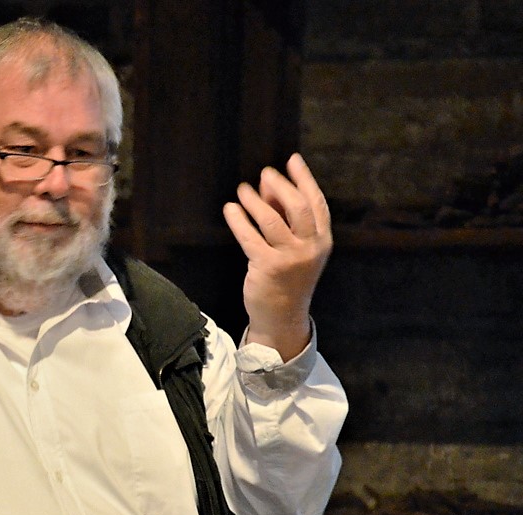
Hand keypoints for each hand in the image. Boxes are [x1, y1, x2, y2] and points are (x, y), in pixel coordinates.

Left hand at [222, 153, 331, 361]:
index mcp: (322, 240)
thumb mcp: (295, 247)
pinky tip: (230, 209)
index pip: (316, 203)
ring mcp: (290, 258)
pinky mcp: (267, 267)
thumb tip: (269, 185)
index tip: (292, 160)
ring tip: (242, 190)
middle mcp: (310, 248)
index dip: (304, 179)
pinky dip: (238, 220)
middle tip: (265, 173)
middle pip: (297, 207)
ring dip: (254, 200)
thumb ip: (285, 217)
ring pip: (271, 220)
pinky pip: (249, 237)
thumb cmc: (287, 277)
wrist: (282, 317)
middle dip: (280, 185)